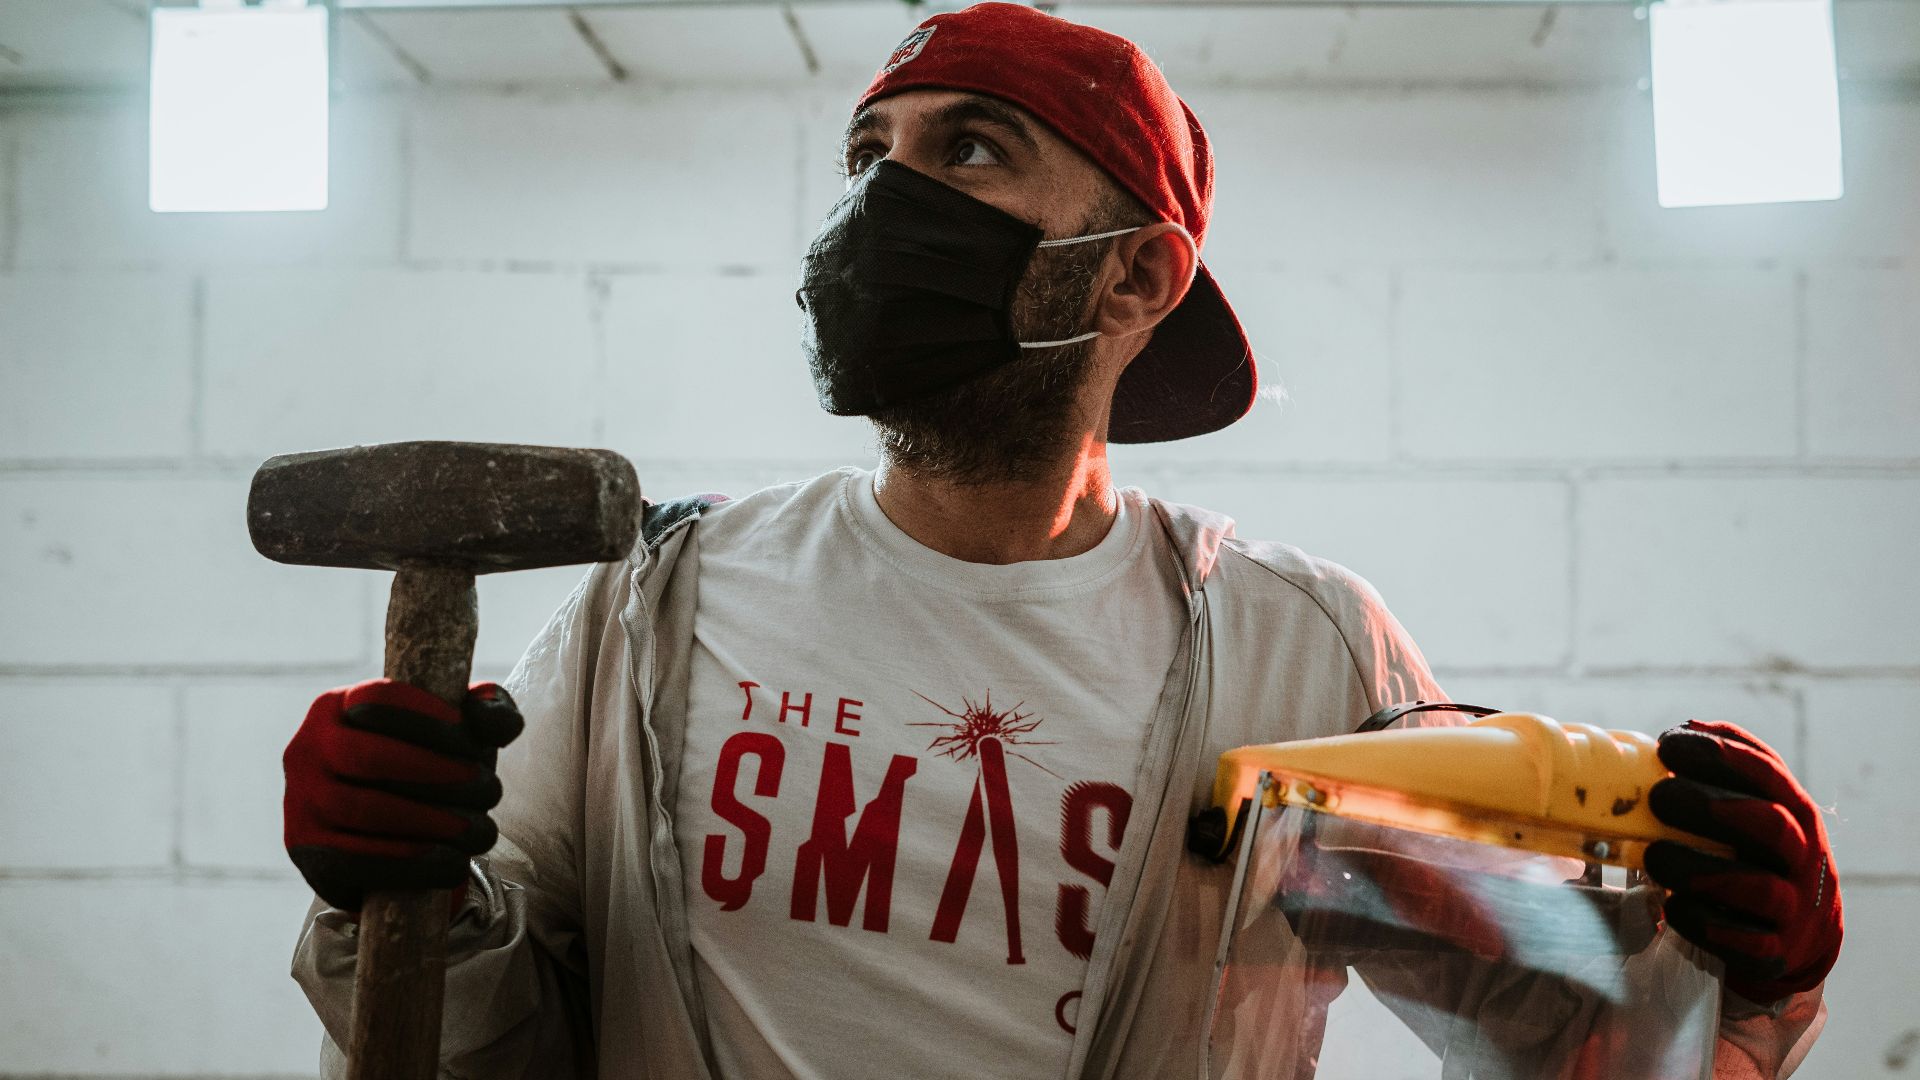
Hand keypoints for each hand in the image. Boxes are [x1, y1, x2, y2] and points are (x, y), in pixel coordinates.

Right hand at [283, 679, 523, 912]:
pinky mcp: (306, 853)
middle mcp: (307, 749)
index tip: (477, 745)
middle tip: (489, 791)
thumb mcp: (462, 731)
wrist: (396, 836)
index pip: (379, 700)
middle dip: (440, 775)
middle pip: (370, 757)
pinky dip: (410, 864)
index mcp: (338, 706)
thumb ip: (489, 711)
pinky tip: (451, 864)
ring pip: (362, 809)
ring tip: (478, 831)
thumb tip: (486, 720)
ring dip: (432, 822)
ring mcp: (299, 802)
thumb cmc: (432, 769)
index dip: (433, 720)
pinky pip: (353, 861)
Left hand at [1645, 719, 1842, 1003]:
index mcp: (1794, 812)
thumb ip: (1725, 776)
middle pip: (1770, 825)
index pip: (1766, 772)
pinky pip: (1743, 942)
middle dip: (1711, 807)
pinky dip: (1703, 922)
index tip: (1667, 744)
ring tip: (1654, 858)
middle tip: (1659, 797)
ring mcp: (1794, 907)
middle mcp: (1803, 857)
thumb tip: (1681, 728)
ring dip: (1700, 869)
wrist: (1800, 939)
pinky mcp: (1775, 953)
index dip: (1718, 754)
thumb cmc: (1758, 858)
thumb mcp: (1754, 813)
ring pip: (1756, 887)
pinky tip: (1672, 906)